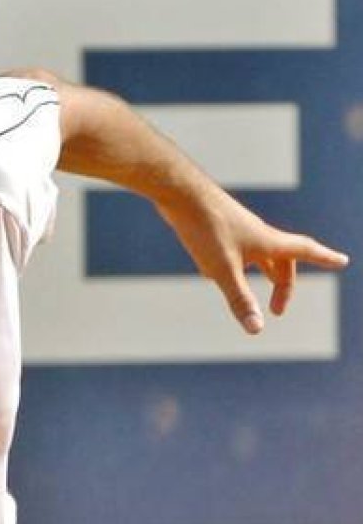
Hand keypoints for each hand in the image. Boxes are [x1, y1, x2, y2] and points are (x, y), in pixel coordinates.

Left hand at [159, 188, 349, 333]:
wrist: (181, 193)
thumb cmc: (205, 229)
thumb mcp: (222, 270)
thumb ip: (239, 299)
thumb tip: (257, 329)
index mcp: (268, 241)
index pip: (306, 250)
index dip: (325, 258)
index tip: (342, 261)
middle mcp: (258, 233)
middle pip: (282, 260)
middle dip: (283, 285)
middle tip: (277, 310)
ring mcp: (239, 228)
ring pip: (259, 254)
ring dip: (264, 271)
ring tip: (256, 288)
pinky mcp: (220, 226)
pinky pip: (235, 248)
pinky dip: (234, 262)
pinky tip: (212, 269)